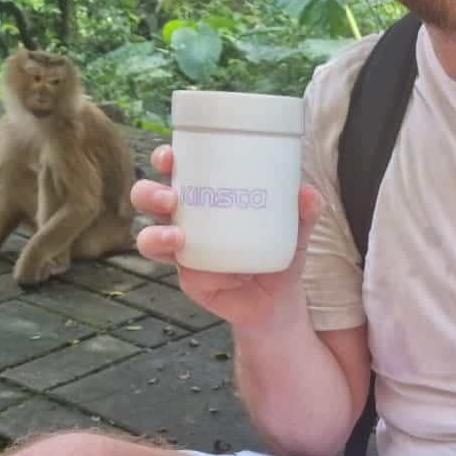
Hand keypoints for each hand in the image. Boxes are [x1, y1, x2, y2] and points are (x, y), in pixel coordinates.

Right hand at [132, 144, 322, 327]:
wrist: (278, 300)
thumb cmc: (278, 252)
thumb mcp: (295, 229)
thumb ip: (304, 212)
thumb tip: (307, 192)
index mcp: (205, 196)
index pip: (176, 170)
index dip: (164, 160)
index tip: (170, 156)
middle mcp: (186, 219)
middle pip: (149, 198)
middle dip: (149, 193)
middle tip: (171, 197)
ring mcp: (183, 251)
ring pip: (148, 236)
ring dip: (154, 233)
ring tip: (176, 235)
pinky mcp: (189, 278)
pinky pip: (180, 271)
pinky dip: (191, 268)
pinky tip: (205, 267)